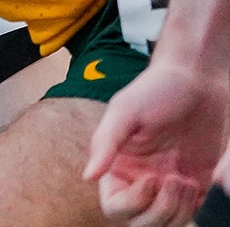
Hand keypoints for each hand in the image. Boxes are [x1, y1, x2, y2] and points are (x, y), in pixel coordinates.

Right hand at [85, 54, 228, 226]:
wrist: (198, 78)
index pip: (116, 207)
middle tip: (174, 179)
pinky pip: (197, 211)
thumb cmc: (156, 88)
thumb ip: (105, 143)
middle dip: (159, 210)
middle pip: (143, 222)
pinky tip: (201, 180)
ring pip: (170, 222)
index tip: (151, 178)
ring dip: (180, 210)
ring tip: (186, 179)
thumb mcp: (125, 111)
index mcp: (119, 167)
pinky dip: (200, 206)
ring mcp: (171, 183)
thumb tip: (88, 176)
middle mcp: (143, 179)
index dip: (132, 202)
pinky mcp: (199, 182)